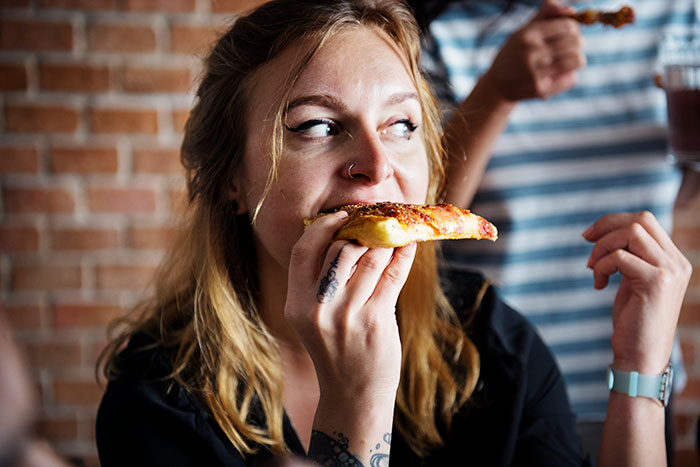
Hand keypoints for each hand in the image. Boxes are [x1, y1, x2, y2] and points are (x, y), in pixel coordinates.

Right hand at [284, 211, 415, 404]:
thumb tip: (344, 234)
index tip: (341, 216)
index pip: (303, 251)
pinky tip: (408, 246)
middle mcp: (318, 308)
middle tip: (375, 221)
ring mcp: (347, 314)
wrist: (352, 394)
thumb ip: (319, 281)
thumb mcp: (312, 318)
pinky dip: (403, 255)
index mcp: (296, 303)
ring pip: (370, 257)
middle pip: (340, 249)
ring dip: (386, 241)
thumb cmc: (334, 349)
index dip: (322, 227)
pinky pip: (392, 274)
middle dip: (361, 231)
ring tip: (394, 233)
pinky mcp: (376, 320)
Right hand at [484, 0, 584, 101]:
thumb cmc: (515, 53)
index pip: (568, 26)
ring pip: (577, 60)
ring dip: (576, 60)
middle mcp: (531, 53)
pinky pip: (571, 79)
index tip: (568, 33)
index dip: (573, 28)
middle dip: (577, 44)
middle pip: (576, 42)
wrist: (497, 85)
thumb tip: (572, 10)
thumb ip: (546, 14)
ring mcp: (535, 73)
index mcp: (528, 35)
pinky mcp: (540, 90)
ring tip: (566, 60)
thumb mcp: (524, 30)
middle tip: (569, 48)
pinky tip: (557, 75)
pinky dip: (568, 76)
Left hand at [583, 211, 691, 373]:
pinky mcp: (656, 283)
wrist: (641, 356)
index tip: (590, 236)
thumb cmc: (633, 320)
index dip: (613, 222)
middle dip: (606, 227)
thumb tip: (606, 231)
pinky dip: (601, 266)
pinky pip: (620, 257)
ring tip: (593, 270)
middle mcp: (677, 262)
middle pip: (640, 220)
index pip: (645, 221)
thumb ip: (631, 256)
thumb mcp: (634, 281)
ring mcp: (670, 271)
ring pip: (631, 233)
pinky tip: (599, 285)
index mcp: (673, 259)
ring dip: (602, 248)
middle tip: (586, 244)